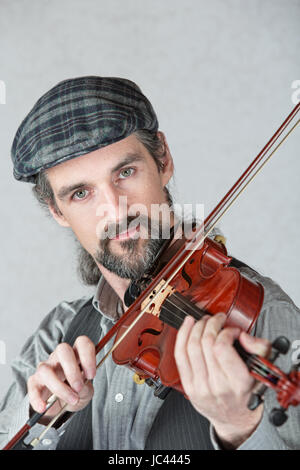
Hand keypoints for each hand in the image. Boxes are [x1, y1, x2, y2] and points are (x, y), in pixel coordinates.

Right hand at [27, 336, 96, 422]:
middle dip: (72, 369)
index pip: (82, 342)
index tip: (92, 375)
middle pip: (63, 349)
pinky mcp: (34, 382)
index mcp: (76, 354)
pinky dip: (37, 398)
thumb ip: (86, 388)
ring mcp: (46, 367)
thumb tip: (80, 388)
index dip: (88, 356)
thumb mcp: (86, 391)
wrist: (62, 406)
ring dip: (59, 387)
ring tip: (72, 400)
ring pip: (46, 370)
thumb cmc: (76, 392)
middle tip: (79, 387)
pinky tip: (43, 407)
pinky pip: (32, 387)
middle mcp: (59, 357)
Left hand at [174, 313, 270, 448]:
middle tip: (217, 319)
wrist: (235, 418)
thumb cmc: (248, 391)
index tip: (232, 330)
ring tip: (204, 321)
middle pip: (205, 344)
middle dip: (211, 324)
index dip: (225, 332)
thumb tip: (242, 335)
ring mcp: (200, 387)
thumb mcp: (262, 370)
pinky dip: (182, 336)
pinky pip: (180, 356)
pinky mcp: (188, 386)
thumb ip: (260, 348)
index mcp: (238, 382)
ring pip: (191, 347)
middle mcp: (218, 386)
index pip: (222, 348)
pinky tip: (187, 325)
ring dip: (197, 327)